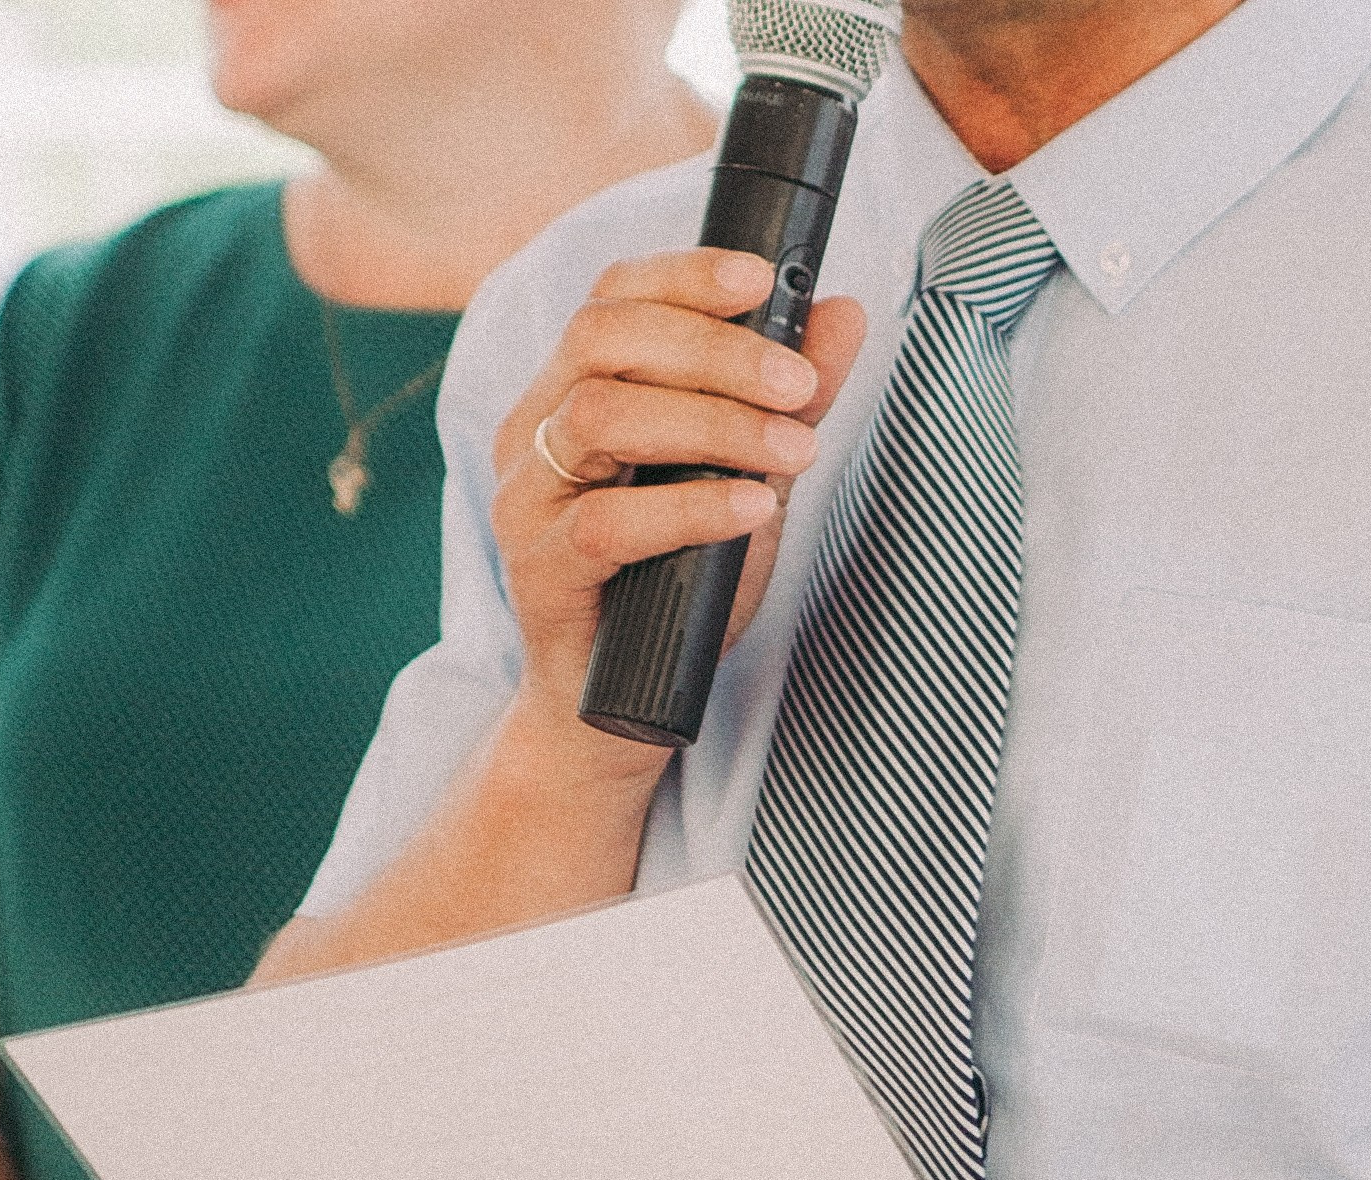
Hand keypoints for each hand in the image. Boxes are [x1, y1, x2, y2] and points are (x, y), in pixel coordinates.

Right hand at [491, 248, 866, 723]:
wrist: (613, 714)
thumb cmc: (671, 593)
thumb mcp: (744, 483)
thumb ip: (784, 402)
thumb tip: (843, 313)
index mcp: (570, 395)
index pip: (611, 298)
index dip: (683, 275)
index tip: (761, 280)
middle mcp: (533, 432)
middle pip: (604, 339)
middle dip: (714, 349)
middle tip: (799, 383)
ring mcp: (527, 500)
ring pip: (601, 418)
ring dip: (712, 423)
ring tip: (795, 449)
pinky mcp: (539, 570)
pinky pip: (607, 522)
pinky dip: (691, 507)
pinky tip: (753, 509)